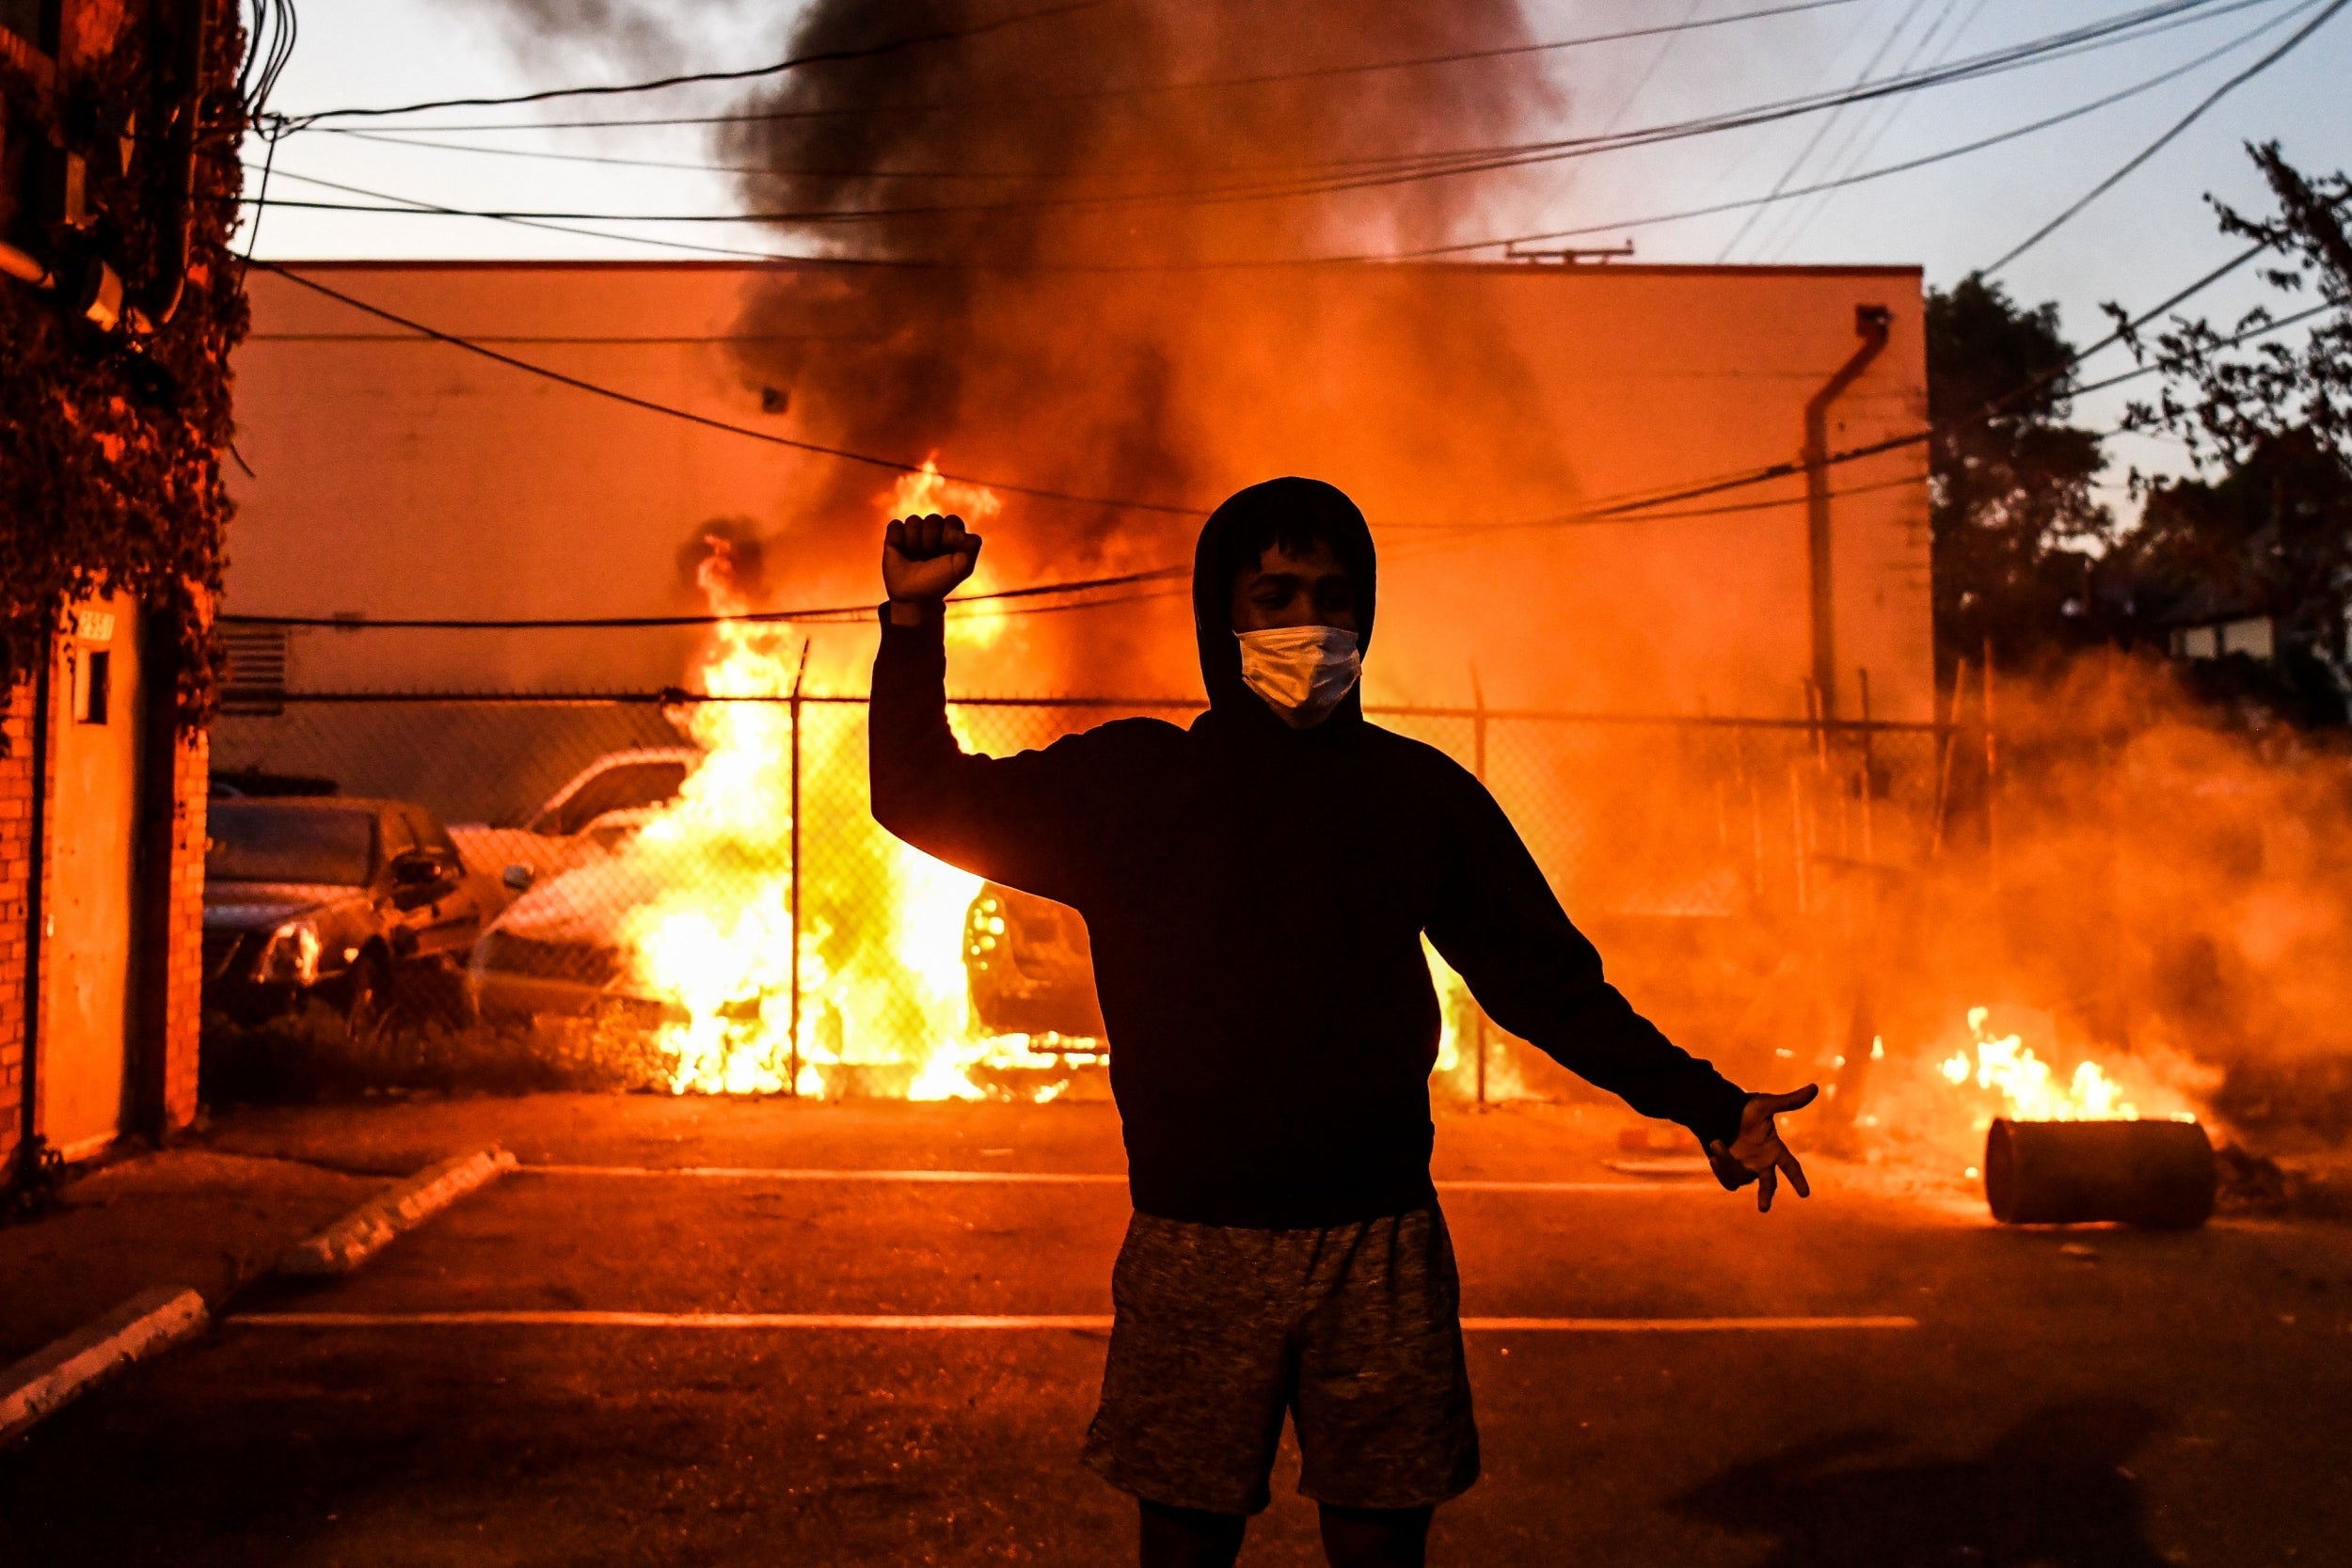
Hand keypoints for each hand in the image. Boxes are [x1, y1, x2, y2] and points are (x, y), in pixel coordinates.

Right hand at [883, 512, 981, 604]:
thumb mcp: (961, 568)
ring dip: (914, 541)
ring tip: (915, 556)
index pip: (953, 521)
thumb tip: (971, 534)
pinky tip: (901, 550)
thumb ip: (971, 548)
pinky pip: (895, 525)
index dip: (950, 535)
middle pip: (933, 519)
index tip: (947, 552)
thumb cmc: (939, 582)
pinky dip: (898, 538)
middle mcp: (932, 531)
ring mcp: (913, 533)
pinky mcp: (894, 537)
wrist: (913, 597)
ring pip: (913, 521)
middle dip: (932, 540)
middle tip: (929, 556)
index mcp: (950, 535)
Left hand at [1707, 1084, 1817, 1212]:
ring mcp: (1744, 1167)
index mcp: (1774, 1149)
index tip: (1805, 1194)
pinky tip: (1713, 1153)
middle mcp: (1761, 1162)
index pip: (1790, 1167)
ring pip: (1741, 1178)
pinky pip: (1728, 1179)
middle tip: (1763, 1208)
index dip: (1797, 1180)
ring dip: (1728, 1164)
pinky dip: (1721, 1168)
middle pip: (1768, 1184)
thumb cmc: (1744, 1107)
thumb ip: (1790, 1101)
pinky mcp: (1728, 1169)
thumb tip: (1815, 1087)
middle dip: (1766, 1195)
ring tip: (1716, 1143)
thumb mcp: (1766, 1104)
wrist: (1716, 1109)